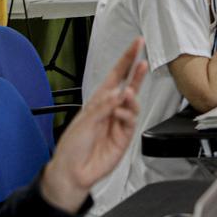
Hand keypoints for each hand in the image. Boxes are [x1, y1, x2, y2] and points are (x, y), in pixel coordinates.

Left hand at [40, 38, 146, 213]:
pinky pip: (131, 121)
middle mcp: (111, 109)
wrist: (73, 171)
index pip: (116, 75)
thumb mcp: (83, 121)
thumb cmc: (72, 146)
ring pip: (133, 103)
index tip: (136, 45)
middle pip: (129, 86)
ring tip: (126, 94)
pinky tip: (120, 114)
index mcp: (99, 101)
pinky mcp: (124, 137)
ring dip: (130, 97)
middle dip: (137, 73)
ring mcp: (119, 123)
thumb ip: (103, 106)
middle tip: (143, 61)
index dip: (126, 60)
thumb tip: (119, 93)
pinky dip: (127, 114)